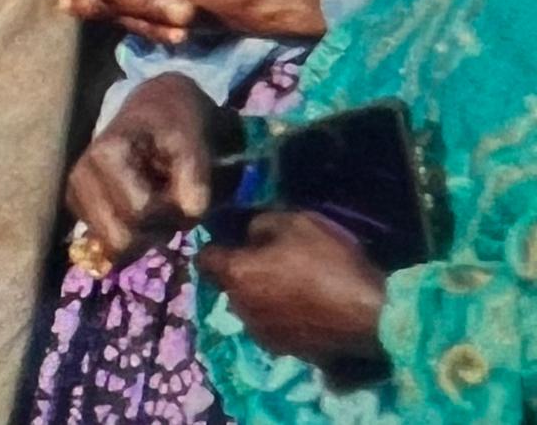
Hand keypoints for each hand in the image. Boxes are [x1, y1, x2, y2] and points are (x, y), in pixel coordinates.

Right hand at [64, 72, 238, 264]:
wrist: (154, 111)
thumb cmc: (173, 126)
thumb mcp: (194, 142)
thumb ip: (195, 179)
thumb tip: (188, 214)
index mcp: (103, 156)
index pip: (140, 212)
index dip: (170, 210)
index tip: (180, 188)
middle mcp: (78, 177)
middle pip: (121, 238)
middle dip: (154, 230)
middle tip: (169, 202)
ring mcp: (74, 195)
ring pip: (113, 247)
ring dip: (143, 234)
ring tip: (156, 202)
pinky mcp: (78, 208)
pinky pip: (107, 244)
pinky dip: (131, 233)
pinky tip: (140, 206)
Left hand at [198, 210, 388, 366]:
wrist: (370, 315)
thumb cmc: (328, 262)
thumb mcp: (294, 223)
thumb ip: (260, 225)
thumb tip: (249, 235)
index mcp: (235, 275)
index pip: (204, 259)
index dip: (216, 247)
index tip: (234, 240)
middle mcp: (240, 308)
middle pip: (229, 285)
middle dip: (243, 273)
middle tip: (272, 262)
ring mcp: (263, 335)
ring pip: (251, 308)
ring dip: (262, 297)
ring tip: (293, 287)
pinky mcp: (288, 352)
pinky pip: (274, 327)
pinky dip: (283, 318)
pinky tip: (308, 309)